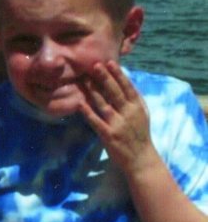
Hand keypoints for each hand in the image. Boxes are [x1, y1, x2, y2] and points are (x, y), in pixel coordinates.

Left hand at [81, 61, 159, 176]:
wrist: (141, 159)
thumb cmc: (139, 134)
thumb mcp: (142, 115)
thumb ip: (133, 100)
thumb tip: (123, 81)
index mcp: (138, 108)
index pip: (128, 88)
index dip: (119, 75)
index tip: (110, 62)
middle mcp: (129, 114)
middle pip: (116, 93)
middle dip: (105, 78)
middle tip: (95, 65)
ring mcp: (118, 124)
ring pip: (104, 104)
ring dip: (93, 91)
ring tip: (84, 79)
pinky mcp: (108, 135)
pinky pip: (95, 121)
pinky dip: (87, 112)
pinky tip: (79, 103)